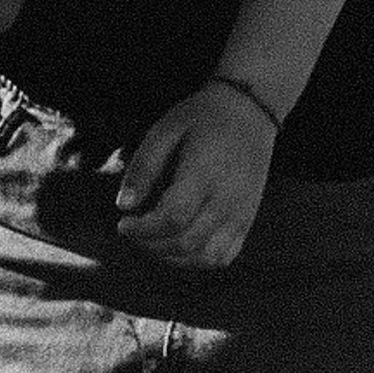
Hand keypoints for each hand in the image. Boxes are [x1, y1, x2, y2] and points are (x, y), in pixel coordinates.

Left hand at [114, 82, 274, 267]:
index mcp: (204, 175)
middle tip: (133, 232)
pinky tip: (179, 247)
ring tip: (152, 242)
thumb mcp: (166, 129)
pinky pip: (225, 256)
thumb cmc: (202, 118)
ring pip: (207, 257)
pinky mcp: (248, 220)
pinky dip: (198, 260)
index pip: (172, 218)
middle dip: (151, 245)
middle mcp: (226, 200)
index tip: (123, 224)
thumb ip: (144, 167)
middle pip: (187, 243)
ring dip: (173, 258)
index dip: (143, 230)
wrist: (250, 111)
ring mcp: (241, 213)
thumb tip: (124, 205)